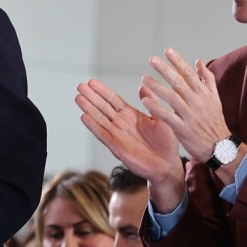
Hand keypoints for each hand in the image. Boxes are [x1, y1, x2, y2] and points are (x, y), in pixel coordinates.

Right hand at [76, 79, 184, 206]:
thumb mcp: (161, 118)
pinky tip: (84, 117)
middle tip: (80, 85)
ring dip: (88, 108)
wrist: (167, 164)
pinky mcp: (116, 146)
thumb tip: (143, 86)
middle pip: (103, 107)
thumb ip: (152, 102)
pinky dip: (93, 126)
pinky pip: (102, 135)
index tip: (91, 82)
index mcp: (131, 115)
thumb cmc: (167, 143)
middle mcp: (121, 124)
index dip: (102, 91)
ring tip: (78, 97)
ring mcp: (117, 135)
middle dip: (91, 96)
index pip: (113, 100)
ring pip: (99, 119)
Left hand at [139, 48, 230, 161]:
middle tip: (152, 59)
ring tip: (144, 78)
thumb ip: (207, 79)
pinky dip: (156, 108)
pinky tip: (145, 100)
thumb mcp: (215, 98)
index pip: (189, 74)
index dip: (178, 61)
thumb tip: (198, 61)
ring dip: (157, 87)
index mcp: (204, 93)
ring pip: (172, 97)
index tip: (167, 51)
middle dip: (165, 70)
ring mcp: (190, 115)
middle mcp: (197, 102)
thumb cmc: (214, 121)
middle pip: (179, 83)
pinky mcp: (183, 129)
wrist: (219, 147)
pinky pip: (168, 116)